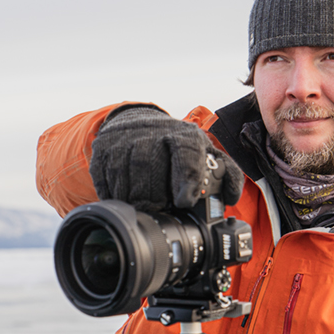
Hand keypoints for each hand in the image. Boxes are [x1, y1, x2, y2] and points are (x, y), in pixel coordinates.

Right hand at [89, 106, 243, 212]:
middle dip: (155, 196)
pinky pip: (104, 177)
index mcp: (184, 135)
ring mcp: (125, 138)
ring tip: (144, 208)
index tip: (185, 201)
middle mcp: (153, 131)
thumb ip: (226, 174)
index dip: (186, 178)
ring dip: (134, 199)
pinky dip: (113, 194)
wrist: (139, 122)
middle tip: (160, 211)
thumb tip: (231, 197)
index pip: (186, 153)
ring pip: (125, 175)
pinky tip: (124, 200)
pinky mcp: (103, 147)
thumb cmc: (178, 146)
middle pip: (150, 168)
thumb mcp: (205, 153)